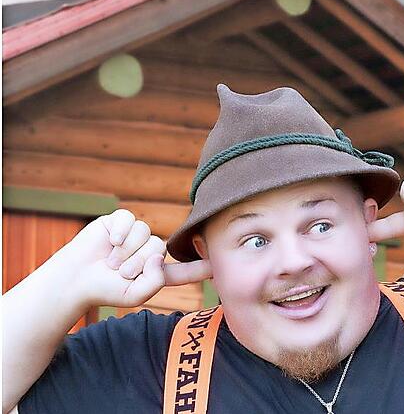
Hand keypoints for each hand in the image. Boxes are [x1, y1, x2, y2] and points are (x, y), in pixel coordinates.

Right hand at [63, 210, 210, 308]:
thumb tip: (160, 256)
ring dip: (125, 251)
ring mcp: (134, 236)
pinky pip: (129, 220)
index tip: (218, 264)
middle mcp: (148, 251)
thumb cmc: (103, 290)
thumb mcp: (134, 295)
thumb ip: (156, 281)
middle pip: (159, 246)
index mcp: (155, 272)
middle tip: (119, 272)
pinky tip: (109, 242)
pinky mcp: (119, 223)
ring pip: (144, 233)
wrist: (74, 280)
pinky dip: (119, 233)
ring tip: (110, 262)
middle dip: (137, 261)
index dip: (200, 267)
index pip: (183, 270)